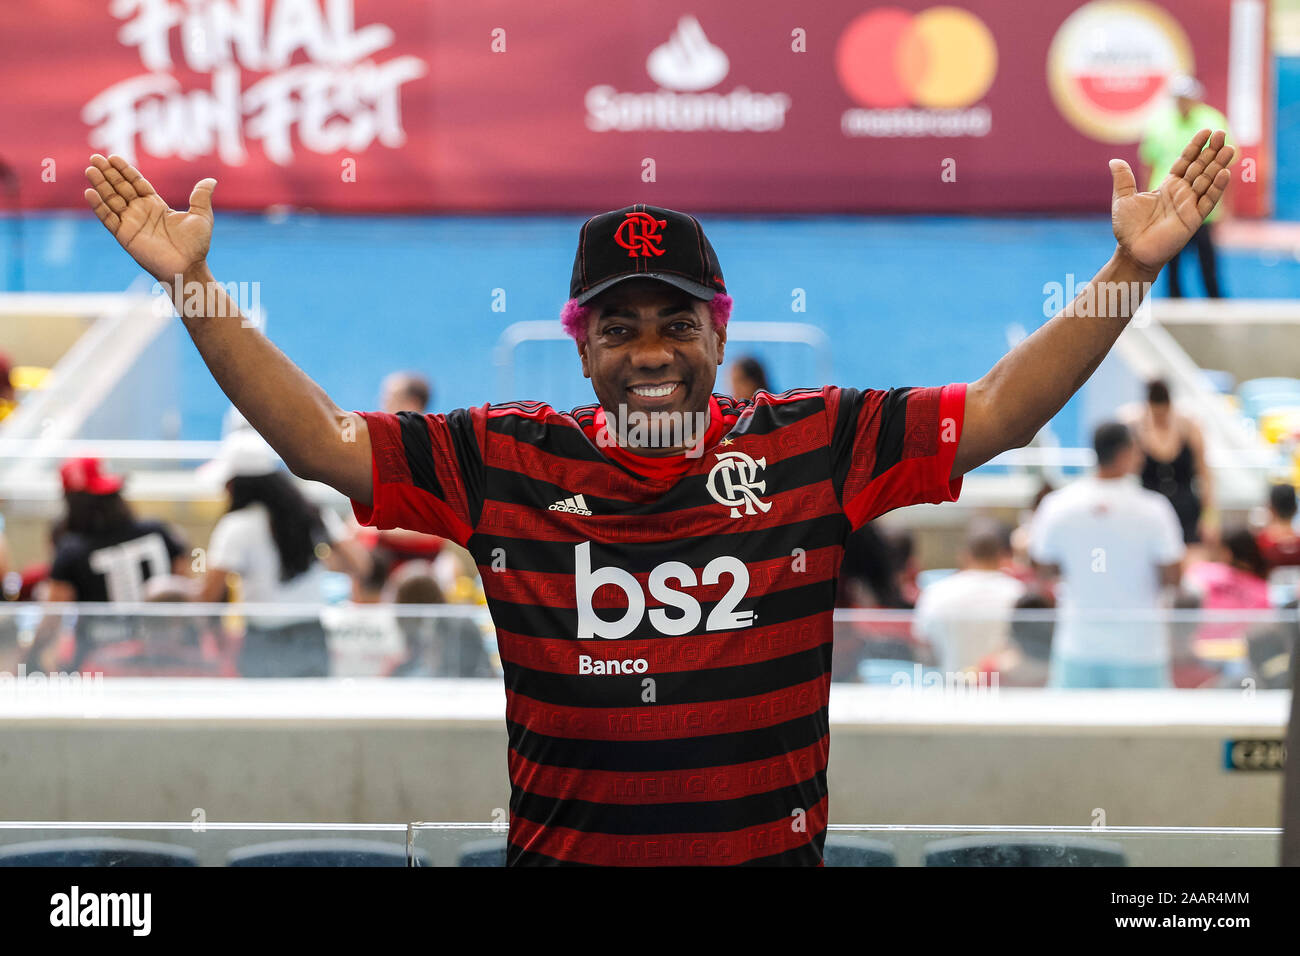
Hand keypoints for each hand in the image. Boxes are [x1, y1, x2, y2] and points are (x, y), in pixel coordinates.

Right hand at [83, 154, 216, 283]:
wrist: (189, 267)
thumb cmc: (196, 245)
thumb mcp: (201, 216)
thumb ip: (201, 197)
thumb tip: (212, 180)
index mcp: (156, 205)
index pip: (136, 183)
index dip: (125, 170)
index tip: (113, 157)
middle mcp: (140, 212)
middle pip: (120, 188)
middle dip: (108, 173)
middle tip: (95, 157)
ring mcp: (131, 223)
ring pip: (112, 200)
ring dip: (100, 185)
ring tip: (90, 169)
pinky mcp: (125, 235)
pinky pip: (108, 218)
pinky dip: (99, 206)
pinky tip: (89, 192)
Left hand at [1109, 129, 1233, 274]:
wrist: (1132, 251)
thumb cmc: (1128, 228)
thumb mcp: (1123, 199)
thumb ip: (1123, 179)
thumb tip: (1113, 161)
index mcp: (1168, 186)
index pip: (1185, 162)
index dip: (1195, 147)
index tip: (1204, 131)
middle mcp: (1182, 193)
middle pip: (1200, 167)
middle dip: (1211, 151)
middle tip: (1221, 132)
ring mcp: (1189, 205)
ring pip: (1207, 181)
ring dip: (1218, 165)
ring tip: (1229, 148)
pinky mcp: (1193, 219)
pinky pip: (1208, 201)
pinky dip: (1216, 188)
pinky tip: (1224, 173)